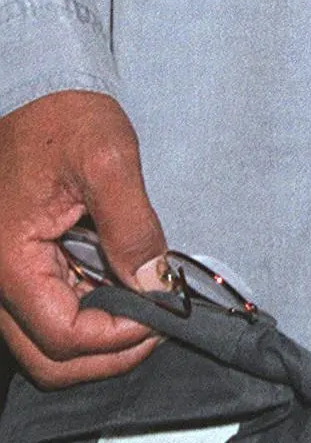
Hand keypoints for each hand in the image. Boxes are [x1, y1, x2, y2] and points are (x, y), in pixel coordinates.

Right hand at [0, 90, 167, 386]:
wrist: (35, 86)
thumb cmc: (63, 116)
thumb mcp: (108, 159)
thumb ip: (132, 225)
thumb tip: (156, 284)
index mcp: (10, 262)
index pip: (63, 336)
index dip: (118, 338)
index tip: (163, 316)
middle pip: (49, 356)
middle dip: (107, 354)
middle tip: (157, 327)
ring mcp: (7, 274)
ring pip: (47, 339)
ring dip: (98, 336)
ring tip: (145, 305)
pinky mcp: (20, 262)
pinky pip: (49, 308)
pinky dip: (88, 310)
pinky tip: (122, 284)